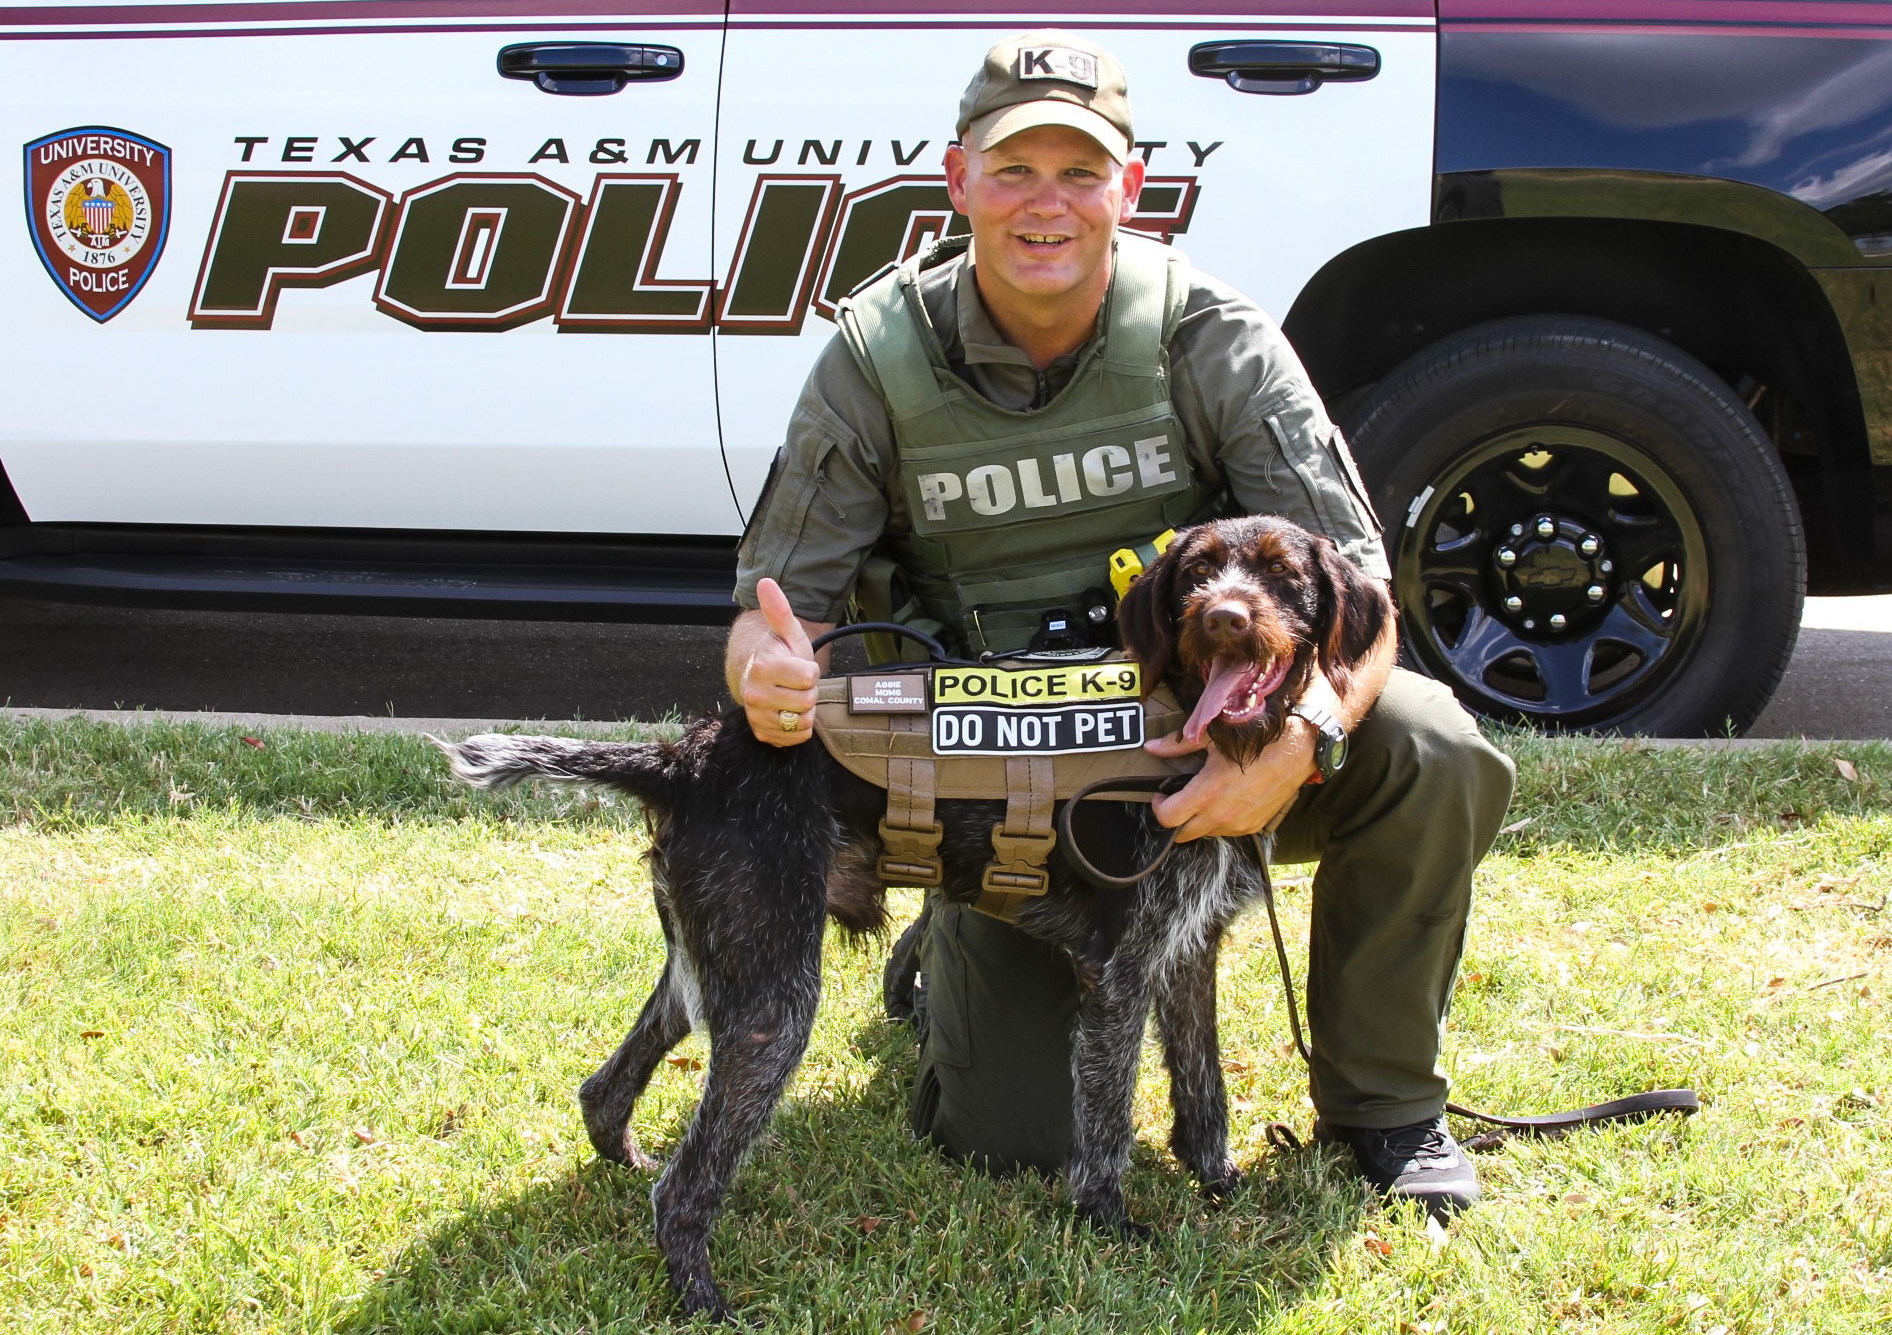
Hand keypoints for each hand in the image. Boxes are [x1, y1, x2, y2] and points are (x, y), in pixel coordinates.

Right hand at [736, 578, 822, 746]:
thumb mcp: (786, 632)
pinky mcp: (764, 735)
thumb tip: (766, 582)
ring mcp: (757, 717)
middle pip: (808, 700)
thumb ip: (779, 609)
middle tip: (796, 682)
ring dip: (805, 709)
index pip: (809, 677)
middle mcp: (755, 695)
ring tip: (793, 696)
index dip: (810, 670)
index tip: (799, 665)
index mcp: (763, 667)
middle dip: (809, 691)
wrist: (763, 680)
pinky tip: (790, 712)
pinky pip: (798, 737)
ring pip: (804, 720)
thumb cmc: (780, 654)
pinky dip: (800, 727)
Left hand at [1145, 721, 1315, 841]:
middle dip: (1175, 819)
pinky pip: (1227, 832)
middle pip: (1183, 835)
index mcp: (1207, 794)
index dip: (1158, 807)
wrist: (1295, 751)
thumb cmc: (1254, 742)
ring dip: (1198, 821)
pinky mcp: (1253, 827)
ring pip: (1205, 833)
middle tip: (1178, 798)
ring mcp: (1238, 825)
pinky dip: (1219, 821)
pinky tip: (1224, 801)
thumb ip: (1178, 745)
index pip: (1167, 818)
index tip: (1161, 794)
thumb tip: (1151, 747)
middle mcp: (1221, 816)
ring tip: (1203, 797)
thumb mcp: (1212, 740)